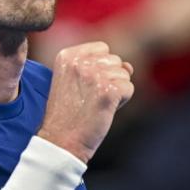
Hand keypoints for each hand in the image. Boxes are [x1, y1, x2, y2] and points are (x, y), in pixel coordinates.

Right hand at [37, 42, 133, 162]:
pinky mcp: (109, 91)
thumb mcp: (76, 82)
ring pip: (124, 74)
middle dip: (109, 79)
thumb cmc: (69, 113)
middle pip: (115, 60)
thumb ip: (101, 66)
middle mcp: (80, 62)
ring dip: (115, 90)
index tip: (85, 86)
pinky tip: (104, 110)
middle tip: (90, 98)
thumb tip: (129, 66)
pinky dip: (121, 101)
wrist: (61, 140)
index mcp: (67, 55)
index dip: (100, 68)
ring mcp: (95, 75)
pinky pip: (128, 88)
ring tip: (96, 104)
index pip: (102, 48)